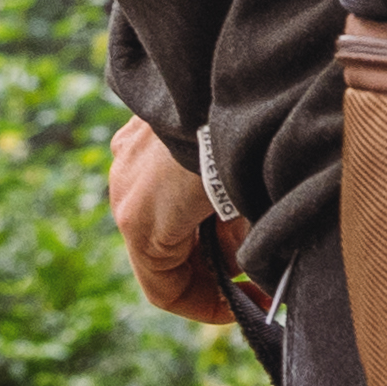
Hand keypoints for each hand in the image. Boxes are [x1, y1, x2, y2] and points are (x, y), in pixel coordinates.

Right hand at [103, 113, 245, 327]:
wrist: (232, 77)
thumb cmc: (244, 147)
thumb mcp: (252, 210)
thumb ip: (246, 247)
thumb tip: (263, 268)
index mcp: (142, 223)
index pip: (165, 291)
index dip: (207, 307)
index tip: (242, 308)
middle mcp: (123, 191)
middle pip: (165, 252)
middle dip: (212, 266)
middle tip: (255, 273)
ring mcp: (126, 157)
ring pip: (163, 213)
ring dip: (205, 228)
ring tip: (252, 225)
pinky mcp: (137, 129)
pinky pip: (161, 177)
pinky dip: (192, 192)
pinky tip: (231, 185)